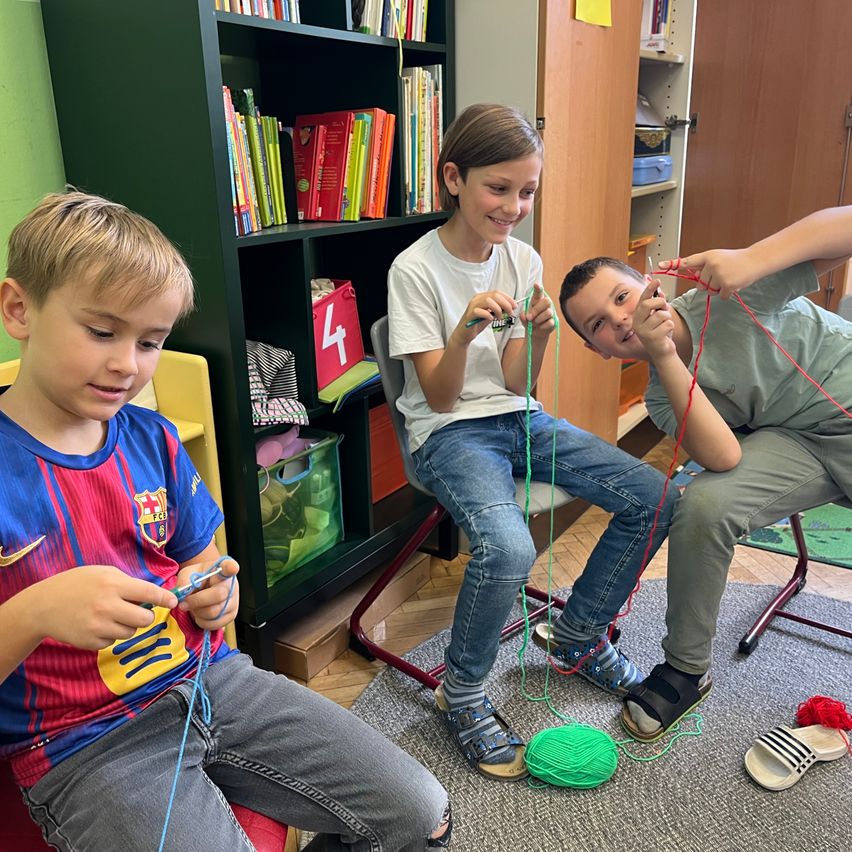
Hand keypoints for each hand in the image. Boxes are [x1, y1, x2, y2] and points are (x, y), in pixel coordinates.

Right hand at [27, 565, 177, 649]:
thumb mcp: (102, 573)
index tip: (174, 601)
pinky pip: (113, 641)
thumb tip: (151, 595)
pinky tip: (96, 625)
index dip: (164, 598)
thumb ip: (127, 583)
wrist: (43, 606)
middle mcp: (107, 606)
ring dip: (127, 625)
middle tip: (136, 611)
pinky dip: (110, 634)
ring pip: (131, 631)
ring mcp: (98, 626)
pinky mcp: (91, 642)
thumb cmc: (76, 584)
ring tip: (110, 615)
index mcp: (112, 584)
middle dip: (145, 615)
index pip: (147, 592)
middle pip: (144, 618)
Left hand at [175, 558, 239, 630]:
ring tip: (193, 607)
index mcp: (222, 570)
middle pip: (218, 595)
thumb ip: (184, 581)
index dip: (231, 567)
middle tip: (183, 603)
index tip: (232, 568)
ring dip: (197, 613)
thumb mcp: (188, 574)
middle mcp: (232, 585)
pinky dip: (202, 621)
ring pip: (214, 612)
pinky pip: (214, 624)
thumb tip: (181, 592)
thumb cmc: (198, 579)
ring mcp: (234, 601)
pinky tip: (200, 613)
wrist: (204, 589)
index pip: (229, 566)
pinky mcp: (232, 615)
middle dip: (196, 601)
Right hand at [453, 290, 517, 344]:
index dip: (508, 298)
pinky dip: (487, 315)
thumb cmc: (477, 324)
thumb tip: (510, 307)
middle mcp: (477, 299)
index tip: (515, 306)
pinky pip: (479, 311)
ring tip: (500, 317)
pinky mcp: (469, 314)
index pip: (497, 293)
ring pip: (488, 301)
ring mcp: (472, 306)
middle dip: (505, 304)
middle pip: (494, 295)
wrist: (464, 334)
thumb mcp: (491, 315)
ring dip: (497, 309)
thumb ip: (498, 310)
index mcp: (482, 297)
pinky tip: (491, 319)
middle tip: (510, 312)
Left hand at [519, 283, 554, 338]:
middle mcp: (546, 305)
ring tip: (534, 323)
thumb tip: (525, 315)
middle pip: (546, 301)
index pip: (539, 292)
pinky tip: (540, 327)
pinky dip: (542, 326)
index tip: (536, 285)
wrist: (534, 332)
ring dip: (539, 319)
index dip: (538, 288)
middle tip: (529, 317)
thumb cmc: (530, 321)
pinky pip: (550, 322)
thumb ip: (523, 316)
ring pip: (548, 312)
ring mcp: (551, 313)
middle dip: (536, 310)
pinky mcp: (554, 321)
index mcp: (537, 301)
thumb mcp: (524, 318)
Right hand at [633, 279, 676, 360]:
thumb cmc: (660, 333)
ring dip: (667, 317)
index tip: (657, 280)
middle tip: (664, 306)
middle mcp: (637, 324)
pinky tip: (666, 333)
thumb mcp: (659, 316)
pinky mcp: (652, 338)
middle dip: (660, 302)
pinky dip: (670, 326)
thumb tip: (660, 290)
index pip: (642, 300)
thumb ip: (658, 304)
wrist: (662, 352)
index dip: (649, 289)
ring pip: (660, 315)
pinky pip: (667, 324)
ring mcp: (644, 332)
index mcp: (637, 317)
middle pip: (647, 305)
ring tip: (665, 324)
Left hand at [659, 248, 760, 298]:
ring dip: (718, 288)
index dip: (672, 263)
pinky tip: (734, 284)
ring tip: (728, 277)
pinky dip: (726, 293)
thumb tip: (694, 276)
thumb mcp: (717, 257)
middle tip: (722, 275)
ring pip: (709, 290)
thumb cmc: (735, 259)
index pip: (687, 261)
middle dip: (709, 283)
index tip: (660, 265)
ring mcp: (719, 275)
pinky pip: (720, 296)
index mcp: (708, 256)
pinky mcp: (727, 285)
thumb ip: (704, 265)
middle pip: (700, 283)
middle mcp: (711, 264)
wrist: (755, 260)